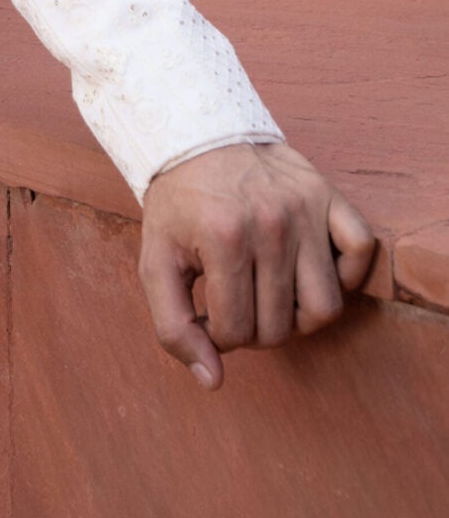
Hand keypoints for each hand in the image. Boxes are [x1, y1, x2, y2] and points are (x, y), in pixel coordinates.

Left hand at [140, 141, 374, 389]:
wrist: (198, 135)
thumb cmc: (178, 203)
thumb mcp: (155, 259)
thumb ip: (172, 327)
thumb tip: (213, 382)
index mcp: (224, 238)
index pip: (236, 333)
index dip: (218, 334)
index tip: (207, 310)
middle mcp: (271, 224)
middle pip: (282, 328)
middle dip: (255, 329)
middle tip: (239, 302)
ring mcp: (305, 209)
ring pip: (326, 307)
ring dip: (300, 315)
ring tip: (273, 294)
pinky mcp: (328, 195)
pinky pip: (362, 250)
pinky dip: (346, 272)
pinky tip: (310, 268)